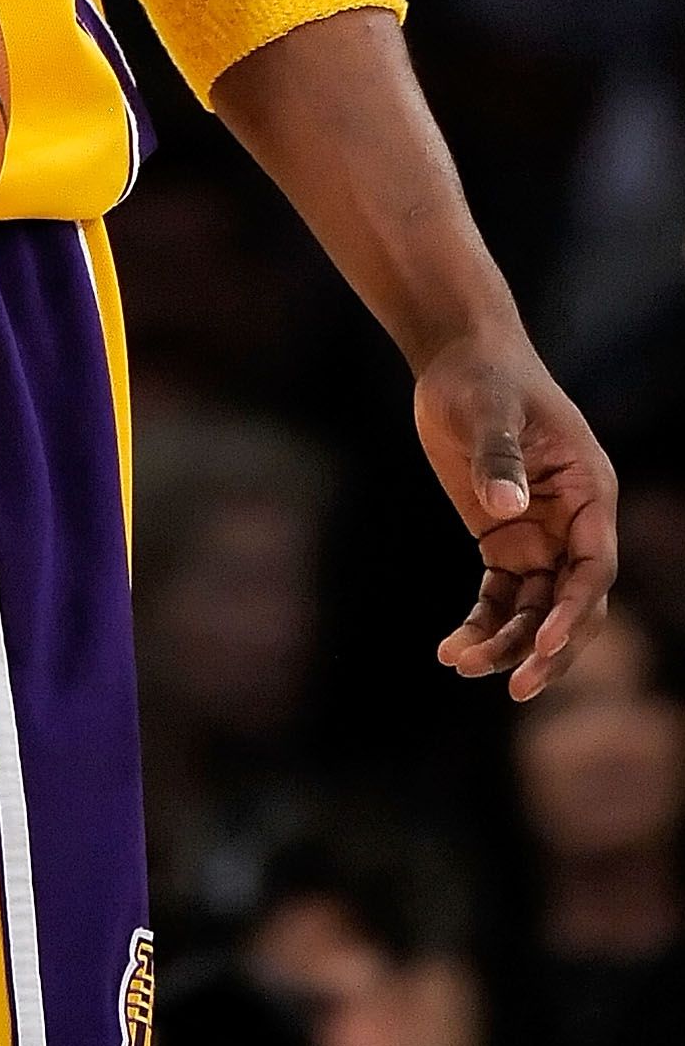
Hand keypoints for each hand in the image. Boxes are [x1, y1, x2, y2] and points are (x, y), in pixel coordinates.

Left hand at [414, 331, 616, 699]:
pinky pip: (501, 597)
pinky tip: (451, 649)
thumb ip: (498, 456)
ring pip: (536, 609)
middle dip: (548, 648)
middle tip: (517, 688)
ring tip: (462, 665)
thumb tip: (507, 507)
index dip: (574, 611)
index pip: (594, 567)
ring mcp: (541, 535)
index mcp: (589, 491)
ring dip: (507, 643)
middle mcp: (574, 522)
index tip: (542, 643)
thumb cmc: (483, 375)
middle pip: (573, 603)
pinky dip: (481, 625)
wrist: (457, 358)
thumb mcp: (489, 409)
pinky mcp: (504, 540)